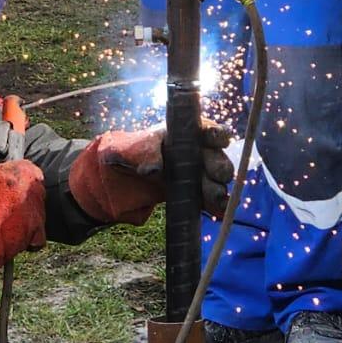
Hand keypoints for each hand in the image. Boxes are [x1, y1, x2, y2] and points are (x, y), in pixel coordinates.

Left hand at [69, 122, 234, 224]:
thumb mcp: (131, 148)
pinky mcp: (195, 196)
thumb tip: (155, 168)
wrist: (121, 181)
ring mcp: (199, 175)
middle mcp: (197, 154)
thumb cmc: (129, 155)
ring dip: (219, 188)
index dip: (215, 134)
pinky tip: (218, 211)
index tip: (215, 139)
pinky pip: (210, 201)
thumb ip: (144, 152)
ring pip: (217, 181)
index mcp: (184, 135)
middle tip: (217, 174)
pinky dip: (216, 206)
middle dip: (220, 165)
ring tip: (217, 197)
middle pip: (217, 158)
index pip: (207, 131)